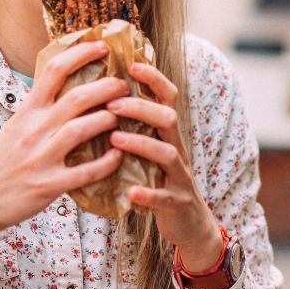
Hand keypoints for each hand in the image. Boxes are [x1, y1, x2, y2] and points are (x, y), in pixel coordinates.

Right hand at [0, 41, 127, 245]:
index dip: (82, 53)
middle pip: (77, 97)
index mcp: (26, 112)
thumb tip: (67, 86)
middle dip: (108, 87)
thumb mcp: (14, 127)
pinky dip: (107, 162)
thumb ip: (39, 108)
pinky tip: (118, 154)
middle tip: (124, 85)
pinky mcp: (48, 186)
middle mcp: (33, 130)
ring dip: (109, 119)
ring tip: (122, 116)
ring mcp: (41, 158)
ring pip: (82, 129)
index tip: (103, 47)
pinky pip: (86, 172)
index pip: (54, 70)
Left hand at [105, 62, 221, 270]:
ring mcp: (179, 176)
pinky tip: (132, 191)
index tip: (130, 64)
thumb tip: (100, 98)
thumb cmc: (159, 181)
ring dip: (141, 143)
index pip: (167, 97)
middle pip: (169, 118)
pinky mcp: (177, 203)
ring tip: (115, 138)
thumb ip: (134, 128)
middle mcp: (177, 149)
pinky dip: (148, 194)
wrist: (188, 224)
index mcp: (167, 135)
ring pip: (168, 153)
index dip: (153, 78)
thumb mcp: (149, 151)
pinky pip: (164, 197)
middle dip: (142, 107)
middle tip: (113, 103)